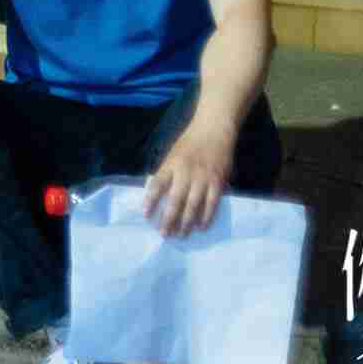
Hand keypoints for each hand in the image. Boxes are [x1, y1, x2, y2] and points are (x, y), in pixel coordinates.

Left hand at [142, 119, 237, 236]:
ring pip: (193, 205)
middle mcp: (185, 172)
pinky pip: (211, 203)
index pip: (157, 184)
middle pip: (175, 200)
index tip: (145, 214)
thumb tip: (155, 194)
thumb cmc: (190, 143)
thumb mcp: (173, 154)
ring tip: (181, 235)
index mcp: (171, 164)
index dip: (150, 200)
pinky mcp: (217, 181)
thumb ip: (166, 173)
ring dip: (186, 222)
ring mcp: (203, 178)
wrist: (214, 129)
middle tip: (164, 233)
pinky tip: (201, 227)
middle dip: (168, 219)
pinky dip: (206, 217)